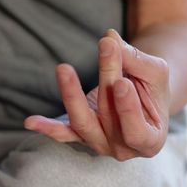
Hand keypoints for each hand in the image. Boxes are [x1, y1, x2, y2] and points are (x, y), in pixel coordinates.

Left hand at [24, 30, 170, 160]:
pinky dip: (47, 127)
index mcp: (150, 140)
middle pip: (109, 118)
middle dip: (106, 81)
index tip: (121, 83)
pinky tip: (31, 121)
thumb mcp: (155, 72)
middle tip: (106, 48)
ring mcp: (99, 143)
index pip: (137, 130)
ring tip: (64, 69)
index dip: (128, 110)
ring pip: (82, 122)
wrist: (142, 97)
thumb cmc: (152, 87)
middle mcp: (123, 148)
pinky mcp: (80, 133)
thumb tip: (109, 38)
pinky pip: (63, 132)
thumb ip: (135, 60)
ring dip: (72, 95)